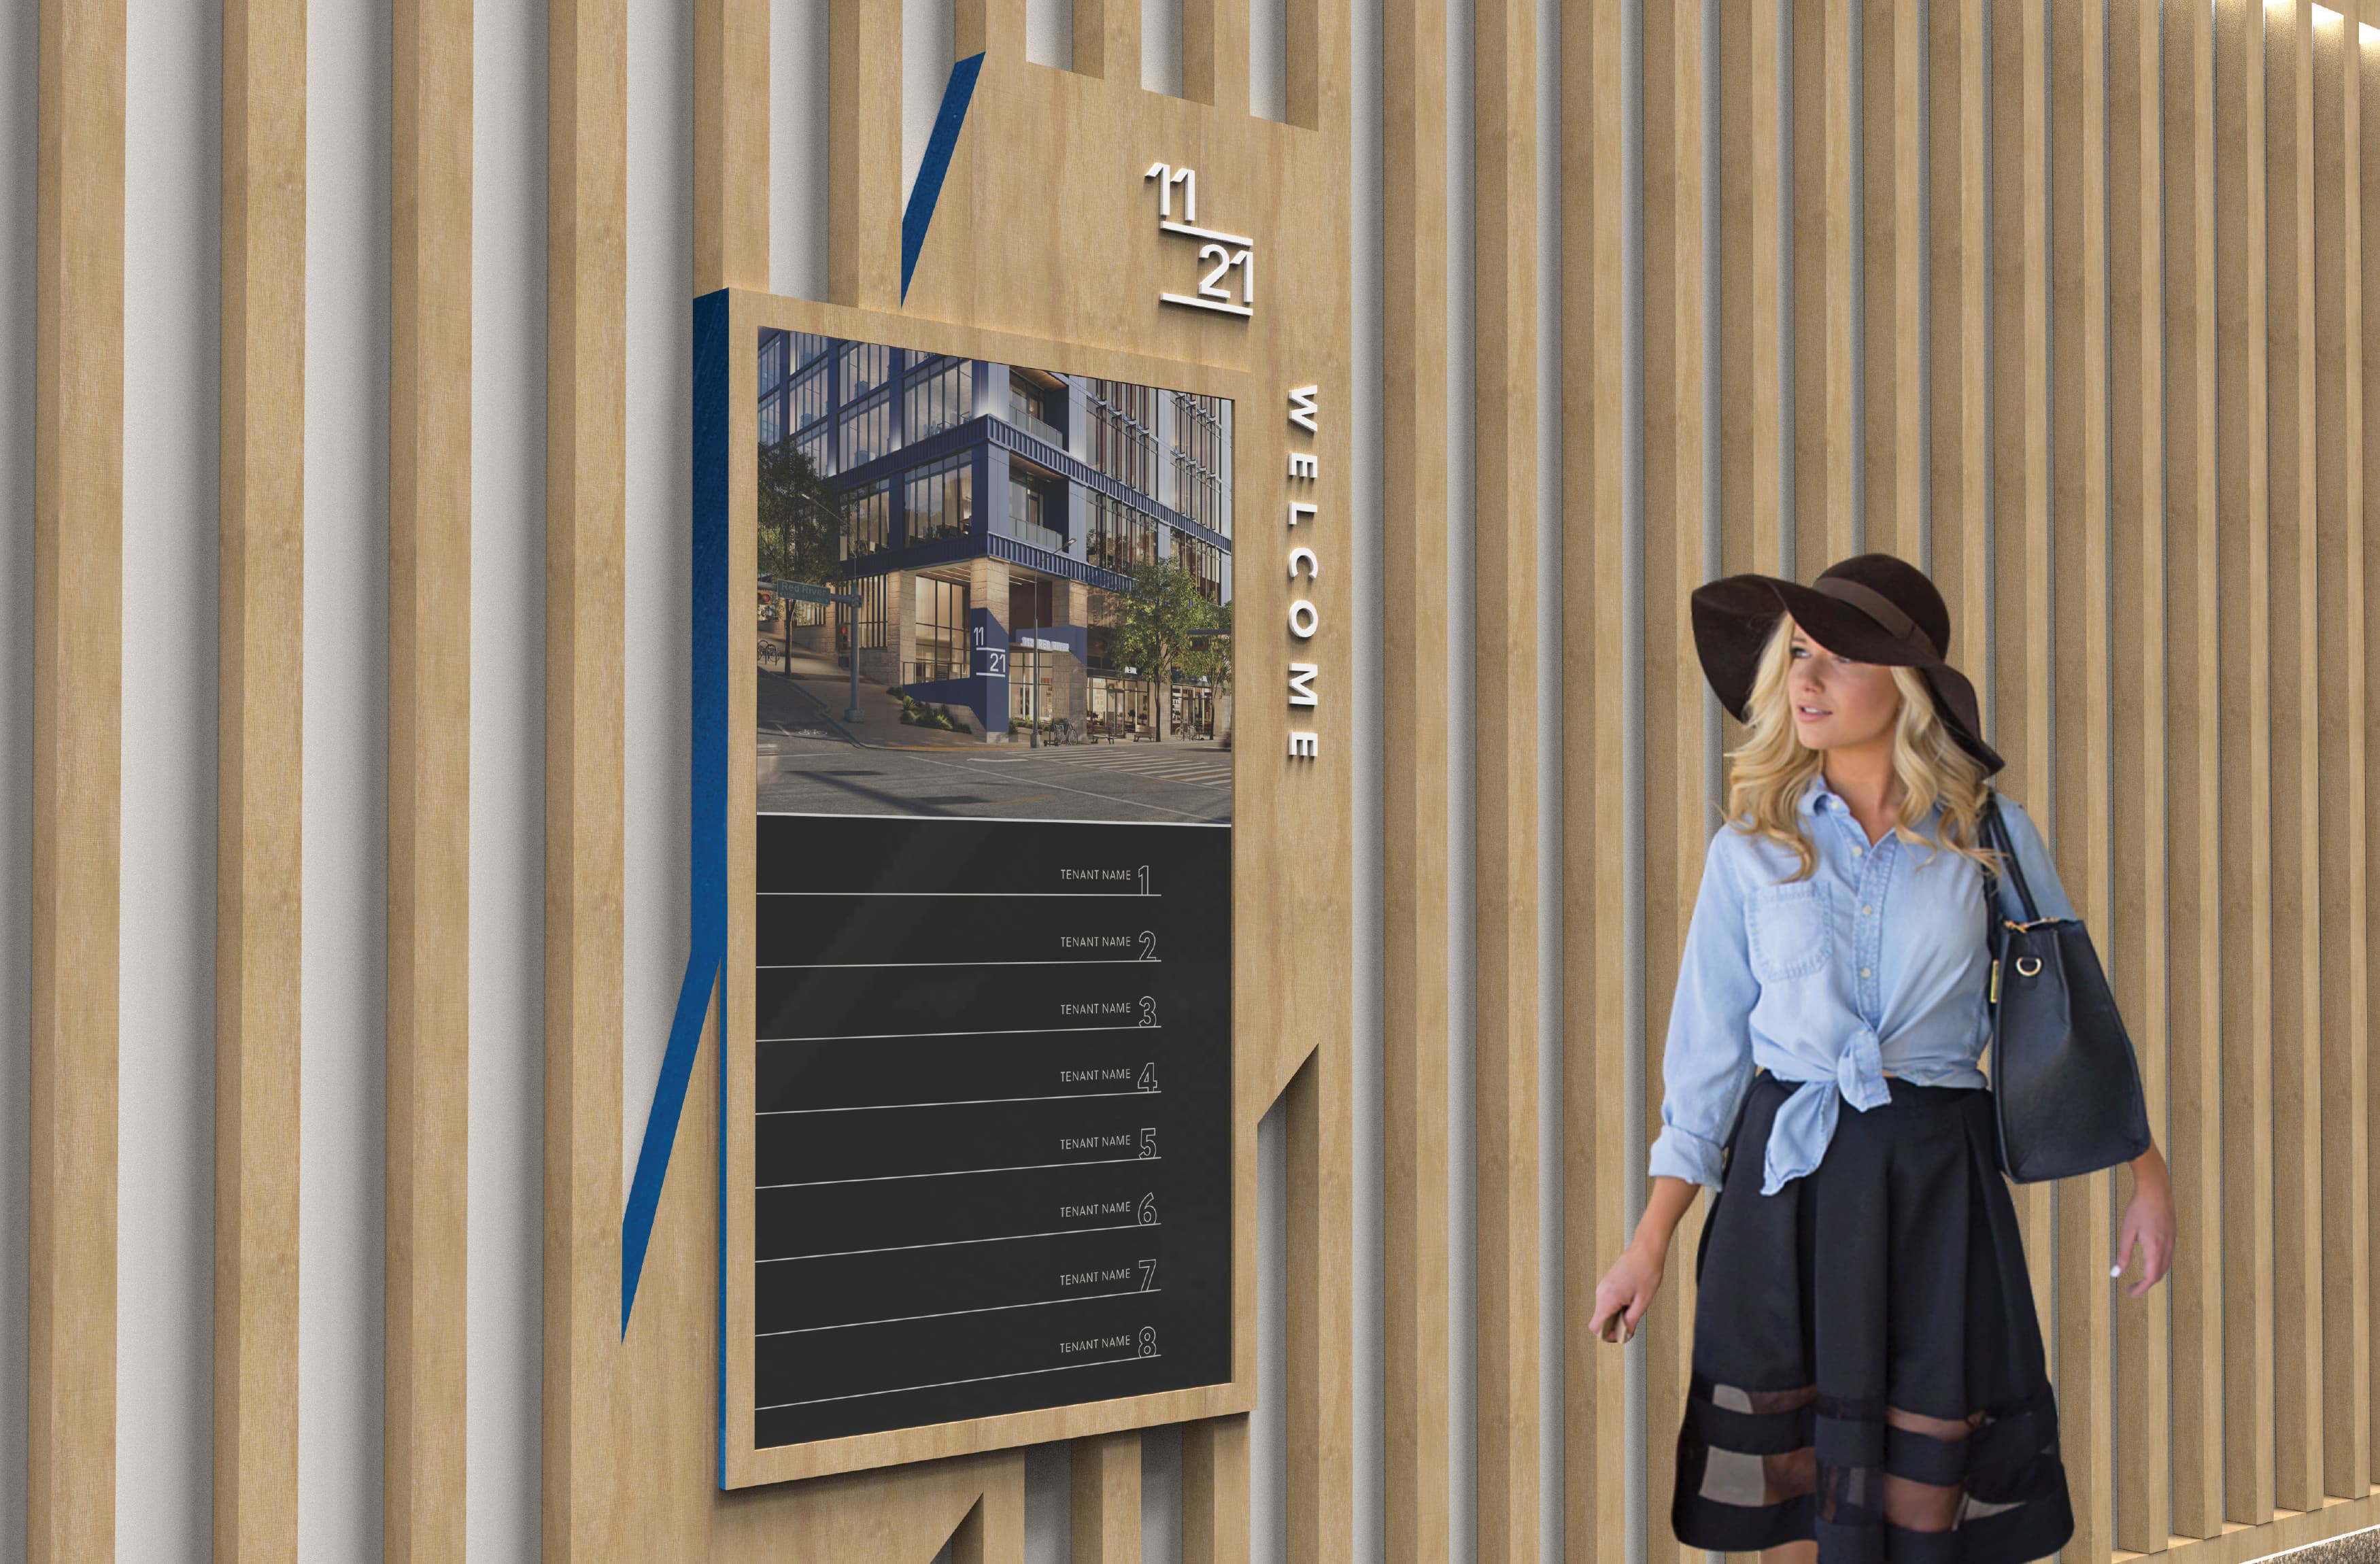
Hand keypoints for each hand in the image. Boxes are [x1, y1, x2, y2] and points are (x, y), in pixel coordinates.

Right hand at [1588, 1240, 1667, 1344]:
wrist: (1645, 1250)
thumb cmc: (1646, 1273)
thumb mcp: (1642, 1302)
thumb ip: (1631, 1321)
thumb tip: (1624, 1334)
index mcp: (1608, 1299)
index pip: (1596, 1327)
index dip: (1608, 1336)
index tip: (1622, 1333)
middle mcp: (1601, 1293)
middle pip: (1600, 1320)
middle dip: (1615, 1325)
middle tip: (1633, 1319)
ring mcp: (1603, 1286)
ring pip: (1604, 1310)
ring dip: (1617, 1314)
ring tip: (1634, 1305)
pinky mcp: (1607, 1282)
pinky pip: (1607, 1300)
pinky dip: (1617, 1305)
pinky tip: (1631, 1297)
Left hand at [2114, 1148, 2175, 1297]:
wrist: (2156, 1189)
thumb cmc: (2139, 1209)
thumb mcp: (2128, 1232)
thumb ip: (2123, 1255)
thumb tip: (2116, 1274)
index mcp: (2155, 1249)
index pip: (2151, 1278)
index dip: (2141, 1289)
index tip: (2129, 1293)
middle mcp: (2167, 1248)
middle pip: (2159, 1275)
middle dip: (2146, 1284)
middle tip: (2131, 1288)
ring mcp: (2173, 1242)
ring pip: (2165, 1266)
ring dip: (2154, 1275)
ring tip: (2140, 1278)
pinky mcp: (2173, 1236)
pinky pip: (2168, 1257)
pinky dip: (2159, 1265)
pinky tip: (2150, 1262)